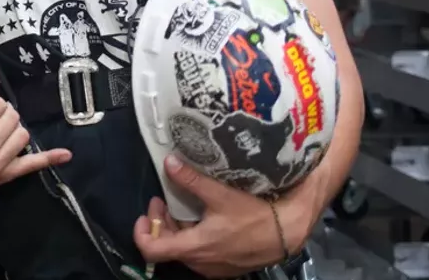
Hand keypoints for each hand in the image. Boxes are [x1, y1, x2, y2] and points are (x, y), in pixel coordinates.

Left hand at [133, 155, 311, 278]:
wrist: (287, 232)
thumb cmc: (254, 216)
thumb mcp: (220, 194)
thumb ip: (191, 179)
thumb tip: (169, 162)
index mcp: (193, 248)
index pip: (152, 250)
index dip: (141, 232)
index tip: (145, 212)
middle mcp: (200, 263)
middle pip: (166, 246)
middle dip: (160, 222)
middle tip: (164, 200)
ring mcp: (213, 267)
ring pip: (184, 249)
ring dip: (177, 228)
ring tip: (182, 204)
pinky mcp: (225, 265)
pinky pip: (200, 252)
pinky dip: (194, 235)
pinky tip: (203, 216)